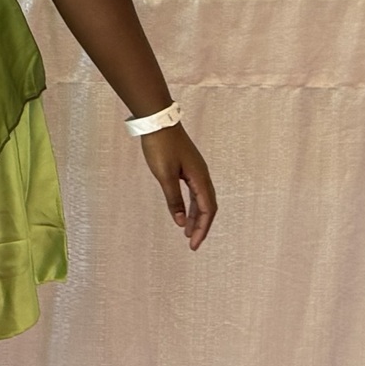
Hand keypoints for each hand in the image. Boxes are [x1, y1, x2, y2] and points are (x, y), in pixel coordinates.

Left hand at [141, 126, 215, 249]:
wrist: (157, 121)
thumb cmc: (160, 146)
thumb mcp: (164, 175)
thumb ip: (173, 199)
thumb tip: (180, 222)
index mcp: (200, 178)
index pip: (207, 209)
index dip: (202, 228)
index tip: (194, 244)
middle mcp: (202, 175)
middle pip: (207, 206)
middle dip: (201, 226)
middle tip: (192, 243)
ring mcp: (196, 171)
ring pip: (200, 199)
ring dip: (195, 216)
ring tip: (187, 232)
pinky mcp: (188, 167)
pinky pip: (194, 191)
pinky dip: (190, 205)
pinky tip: (183, 212)